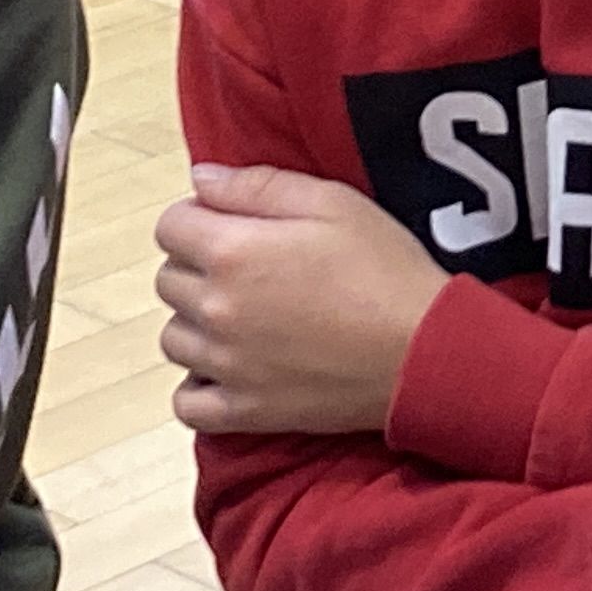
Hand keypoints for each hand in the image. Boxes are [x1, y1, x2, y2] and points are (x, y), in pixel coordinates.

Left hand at [157, 164, 446, 433]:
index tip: (234, 225)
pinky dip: (199, 385)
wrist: (424, 351)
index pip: (170, 226)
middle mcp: (216, 310)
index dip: (200, 218)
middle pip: (168, 281)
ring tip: (246, 317)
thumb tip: (202, 180)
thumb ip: (258, 185)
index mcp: (232, 252)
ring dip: (198, 324)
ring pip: (174, 338)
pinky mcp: (245, 410)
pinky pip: (187, 402)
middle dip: (199, 267)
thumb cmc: (385, 270)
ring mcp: (226, 365)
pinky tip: (230, 368)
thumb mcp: (333, 203)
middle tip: (251, 269)